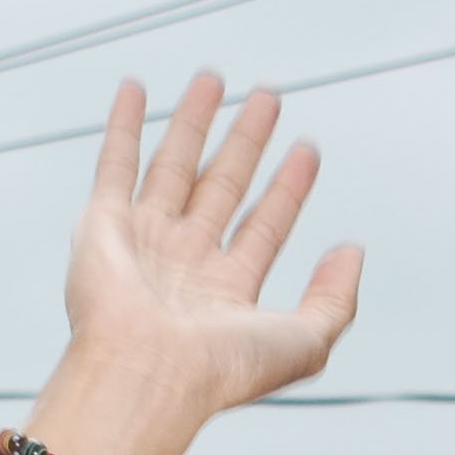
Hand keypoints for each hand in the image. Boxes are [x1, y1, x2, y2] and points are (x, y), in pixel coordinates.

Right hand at [40, 75, 364, 454]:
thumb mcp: (305, 342)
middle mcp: (185, 264)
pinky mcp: (103, 224)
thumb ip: (336, 299)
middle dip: (246, 141)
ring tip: (214, 79)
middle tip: (268, 98)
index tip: (307, 150)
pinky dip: (123, 123)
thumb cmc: (219, 371)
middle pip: (223, 185)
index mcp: (227, 293)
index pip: (265, 226)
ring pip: (175, 165)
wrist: (147, 375)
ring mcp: (144, 241)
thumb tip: (351, 251)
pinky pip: (114, 161)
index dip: (289, 187)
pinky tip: (136, 89)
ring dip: (194, 121)